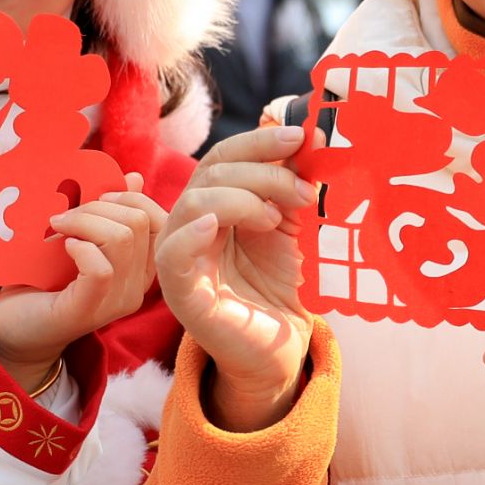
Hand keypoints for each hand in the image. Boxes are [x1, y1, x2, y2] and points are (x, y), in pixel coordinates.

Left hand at [0, 184, 169, 387]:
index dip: (132, 199)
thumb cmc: (44, 281)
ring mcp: (116, 302)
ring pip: (122, 240)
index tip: (97, 198)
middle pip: (139, 223)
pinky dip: (80, 247)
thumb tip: (133, 177)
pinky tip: (64, 247)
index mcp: (141, 268)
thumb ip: (107, 212)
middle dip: (99, 206)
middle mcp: (137, 287)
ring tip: (58, 226)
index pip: (162, 221)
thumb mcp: (80, 237)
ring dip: (84, 221)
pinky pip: (101, 269)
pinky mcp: (88, 310)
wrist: (13, 326)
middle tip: (66, 215)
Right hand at [154, 123, 316, 429]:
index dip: (259, 141)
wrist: (280, 348)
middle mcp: (189, 225)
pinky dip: (192, 234)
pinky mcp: (182, 293)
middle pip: (212, 173)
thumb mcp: (289, 227)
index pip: (224, 156)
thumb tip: (311, 139)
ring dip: (242, 199)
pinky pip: (173, 255)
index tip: (302, 136)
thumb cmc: (277, 287)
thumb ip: (291, 187)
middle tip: (304, 190)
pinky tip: (214, 226)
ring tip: (277, 218)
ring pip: (195, 204)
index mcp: (212, 204)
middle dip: (263, 171)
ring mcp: (181, 258)